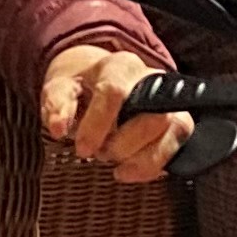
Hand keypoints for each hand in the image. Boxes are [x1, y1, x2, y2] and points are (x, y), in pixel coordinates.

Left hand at [41, 43, 192, 183]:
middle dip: (123, 145)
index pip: (114, 92)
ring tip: (116, 164)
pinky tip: (129, 170)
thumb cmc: (80, 85)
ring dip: (141, 158)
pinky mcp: (178, 120)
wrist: (97, 79)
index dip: (98, 124)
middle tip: (100, 154)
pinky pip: (177, 145)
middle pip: (151, 115)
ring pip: (173, 129)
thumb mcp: (59, 86)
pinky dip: (153, 165)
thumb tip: (58, 128)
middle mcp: (152, 79)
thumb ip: (57, 103)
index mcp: (119, 66)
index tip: (82, 149)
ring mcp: (170, 99)